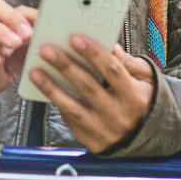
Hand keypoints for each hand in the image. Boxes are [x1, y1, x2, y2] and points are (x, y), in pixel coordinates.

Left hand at [28, 38, 154, 153]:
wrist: (143, 138)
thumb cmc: (141, 101)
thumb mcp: (145, 80)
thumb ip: (129, 63)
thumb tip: (111, 47)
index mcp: (134, 97)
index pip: (111, 70)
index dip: (93, 53)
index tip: (75, 38)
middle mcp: (119, 115)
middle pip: (88, 86)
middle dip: (65, 66)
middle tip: (47, 50)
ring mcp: (104, 130)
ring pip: (73, 107)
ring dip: (51, 88)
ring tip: (35, 72)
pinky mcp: (91, 141)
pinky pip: (70, 120)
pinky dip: (57, 104)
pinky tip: (44, 90)